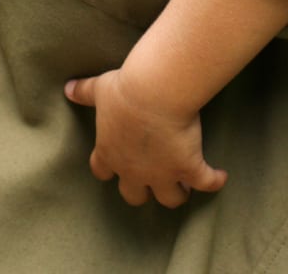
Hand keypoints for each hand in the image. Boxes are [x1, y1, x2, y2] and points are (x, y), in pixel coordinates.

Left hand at [65, 64, 226, 207]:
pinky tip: (219, 176)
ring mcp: (163, 173)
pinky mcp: (189, 168)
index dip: (110, 170)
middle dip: (144, 189)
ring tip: (184, 183)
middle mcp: (134, 170)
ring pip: (169, 198)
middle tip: (153, 177)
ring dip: (176, 192)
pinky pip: (206, 183)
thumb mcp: (99, 89)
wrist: (154, 93)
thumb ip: (83, 92)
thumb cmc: (124, 90)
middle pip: (135, 195)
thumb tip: (67, 89)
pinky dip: (214, 181)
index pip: (103, 172)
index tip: (116, 165)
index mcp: (110, 152)